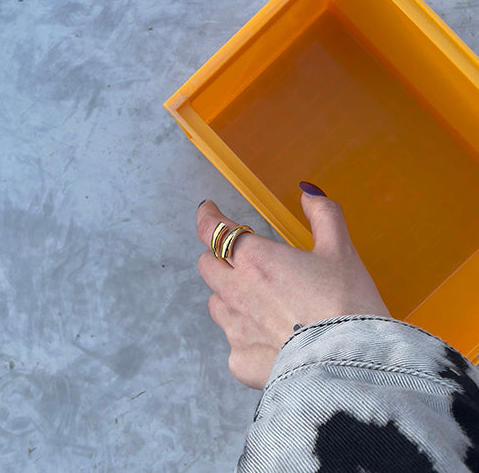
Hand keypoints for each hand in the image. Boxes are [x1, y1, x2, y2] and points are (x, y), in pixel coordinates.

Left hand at [196, 188, 389, 389]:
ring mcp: (234, 330)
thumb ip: (323, 214)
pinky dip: (246, 337)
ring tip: (261, 304)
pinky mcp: (240, 362)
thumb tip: (308, 191)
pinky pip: (233, 343)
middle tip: (244, 262)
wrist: (351, 366)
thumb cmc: (347, 303)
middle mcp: (236, 292)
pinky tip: (273, 342)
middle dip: (219, 258)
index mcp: (256, 260)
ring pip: (216, 304)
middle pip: (207, 265)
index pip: (213, 229)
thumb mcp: (341, 250)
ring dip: (230, 297)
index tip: (207, 211)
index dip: (207, 216)